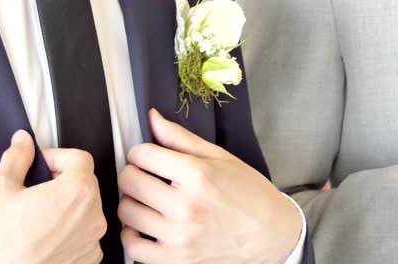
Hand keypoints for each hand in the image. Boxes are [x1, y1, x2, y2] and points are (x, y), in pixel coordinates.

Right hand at [0, 130, 105, 263]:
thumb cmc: (2, 244)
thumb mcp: (1, 190)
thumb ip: (17, 158)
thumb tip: (23, 142)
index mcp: (77, 192)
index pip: (80, 158)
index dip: (59, 156)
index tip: (44, 165)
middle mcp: (93, 215)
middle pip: (86, 181)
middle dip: (64, 179)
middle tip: (39, 188)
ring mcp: (94, 238)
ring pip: (87, 207)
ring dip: (69, 204)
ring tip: (42, 214)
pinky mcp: (91, 255)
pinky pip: (87, 231)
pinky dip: (73, 227)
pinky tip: (50, 233)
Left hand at [118, 109, 301, 263]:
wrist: (271, 235)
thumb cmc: (248, 193)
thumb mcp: (219, 157)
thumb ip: (180, 138)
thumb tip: (152, 117)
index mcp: (197, 175)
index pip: (141, 154)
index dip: (140, 152)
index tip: (147, 156)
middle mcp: (185, 206)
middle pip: (128, 181)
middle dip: (133, 173)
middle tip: (145, 176)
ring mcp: (178, 236)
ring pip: (126, 212)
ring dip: (131, 202)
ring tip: (147, 200)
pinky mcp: (175, 260)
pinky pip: (132, 247)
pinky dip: (131, 235)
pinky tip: (143, 226)